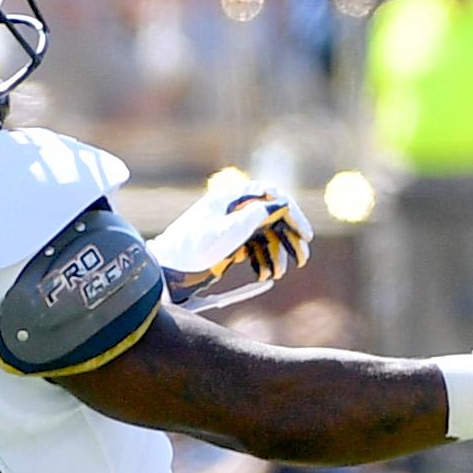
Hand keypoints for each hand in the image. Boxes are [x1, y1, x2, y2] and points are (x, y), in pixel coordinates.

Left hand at [152, 167, 312, 306]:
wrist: (167, 269)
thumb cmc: (192, 249)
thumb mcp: (226, 232)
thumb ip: (254, 216)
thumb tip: (281, 203)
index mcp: (232, 198)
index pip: (272, 196)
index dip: (292, 214)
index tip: (305, 235)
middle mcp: (235, 209)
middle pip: (273, 217)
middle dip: (290, 239)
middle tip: (303, 260)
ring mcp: (233, 226)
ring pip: (267, 236)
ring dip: (278, 254)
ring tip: (277, 275)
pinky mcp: (230, 244)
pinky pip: (256, 249)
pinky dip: (263, 261)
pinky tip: (263, 276)